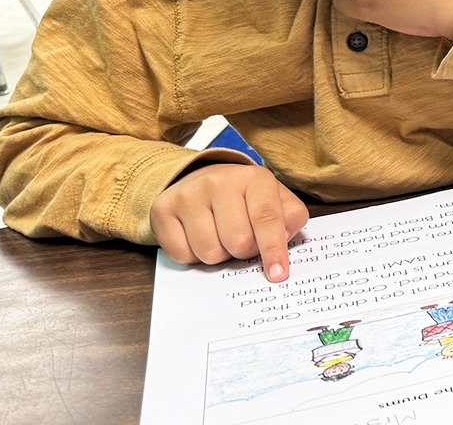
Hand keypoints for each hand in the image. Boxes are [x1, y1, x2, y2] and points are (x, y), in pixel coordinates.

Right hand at [151, 163, 309, 281]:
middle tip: (241, 238)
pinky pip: (182, 255)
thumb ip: (290, 220)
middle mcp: (220, 181)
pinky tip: (197, 236)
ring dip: (219, 255)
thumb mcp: (276, 200)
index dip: (273, 249)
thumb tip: (282, 245)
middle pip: (238, 242)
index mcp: (255, 178)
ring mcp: (188, 194)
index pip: (267, 219)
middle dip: (243, 251)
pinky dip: (193, 255)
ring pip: (209, 253)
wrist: (203, 179)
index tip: (278, 274)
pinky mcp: (163, 209)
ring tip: (219, 235)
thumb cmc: (246, 198)